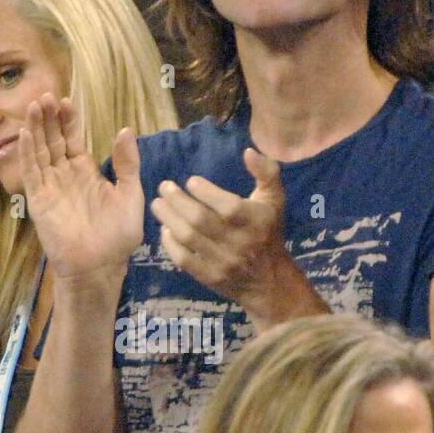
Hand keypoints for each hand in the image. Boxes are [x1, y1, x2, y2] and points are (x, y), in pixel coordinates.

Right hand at [13, 93, 142, 280]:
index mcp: (85, 172)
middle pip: (52, 140)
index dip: (68, 120)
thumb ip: (127, 163)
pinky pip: (31, 172)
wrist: (99, 264)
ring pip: (39, 151)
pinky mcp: (38, 200)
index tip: (66, 100)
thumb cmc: (118, 235)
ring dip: (36, 129)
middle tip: (46, 95)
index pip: (72, 139)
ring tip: (35, 106)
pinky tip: (26, 134)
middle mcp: (65, 175)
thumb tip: (126, 130)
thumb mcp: (130, 194)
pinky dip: (27, 153)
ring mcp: (50, 187)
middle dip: (49, 118)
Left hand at [152, 147, 321, 327]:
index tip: (191, 181)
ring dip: (169, 219)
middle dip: (178, 201)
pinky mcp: (211, 278)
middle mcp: (239, 242)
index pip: (227, 206)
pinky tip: (165, 230)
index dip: (206, 193)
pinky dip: (170, 244)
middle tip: (164, 187)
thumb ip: (266, 173)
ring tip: (158, 204)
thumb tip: (247, 151)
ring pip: (189, 238)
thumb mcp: (275, 200)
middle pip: (200, 220)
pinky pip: (184, 259)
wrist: (269, 281)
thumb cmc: (268, 232)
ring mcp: (223, 262)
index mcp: (255, 221)